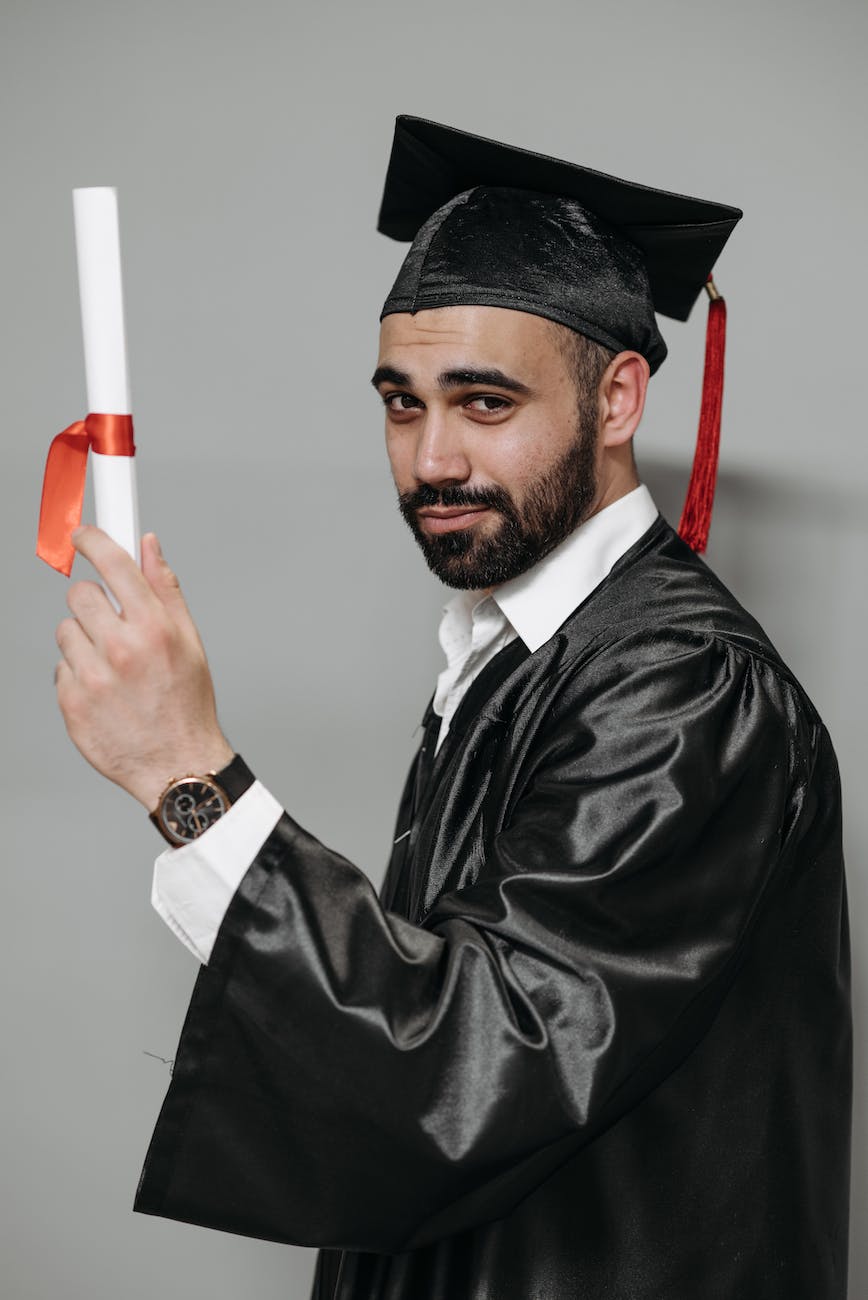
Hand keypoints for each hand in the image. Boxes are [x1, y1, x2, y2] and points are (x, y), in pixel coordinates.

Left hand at [55, 528, 233, 809]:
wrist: (177, 765)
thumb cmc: (186, 704)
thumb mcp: (190, 643)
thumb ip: (166, 590)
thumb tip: (149, 546)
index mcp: (154, 629)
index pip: (114, 564)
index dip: (94, 541)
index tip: (84, 536)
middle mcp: (121, 649)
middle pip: (80, 594)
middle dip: (94, 604)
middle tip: (112, 625)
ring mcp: (92, 677)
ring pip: (66, 630)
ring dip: (83, 642)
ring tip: (111, 667)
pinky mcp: (71, 702)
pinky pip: (60, 667)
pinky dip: (77, 675)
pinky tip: (103, 692)